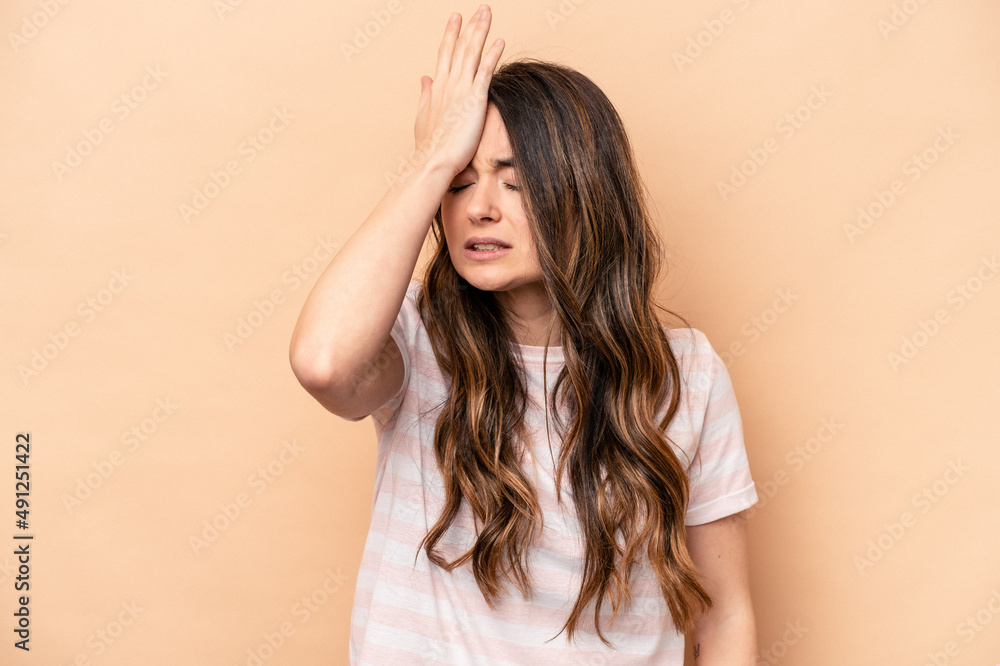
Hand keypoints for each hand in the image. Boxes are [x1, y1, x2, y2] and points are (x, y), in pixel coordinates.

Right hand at [413, 5, 504, 176]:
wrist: (433, 161)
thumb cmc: (430, 147)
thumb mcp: (423, 116)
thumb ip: (426, 95)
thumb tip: (425, 78)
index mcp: (438, 88)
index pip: (445, 54)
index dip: (451, 34)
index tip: (456, 18)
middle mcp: (448, 84)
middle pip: (460, 48)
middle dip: (470, 26)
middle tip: (480, 9)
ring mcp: (461, 90)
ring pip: (471, 53)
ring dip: (480, 31)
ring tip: (488, 13)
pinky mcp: (474, 100)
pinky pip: (485, 72)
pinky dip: (492, 55)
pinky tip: (500, 41)